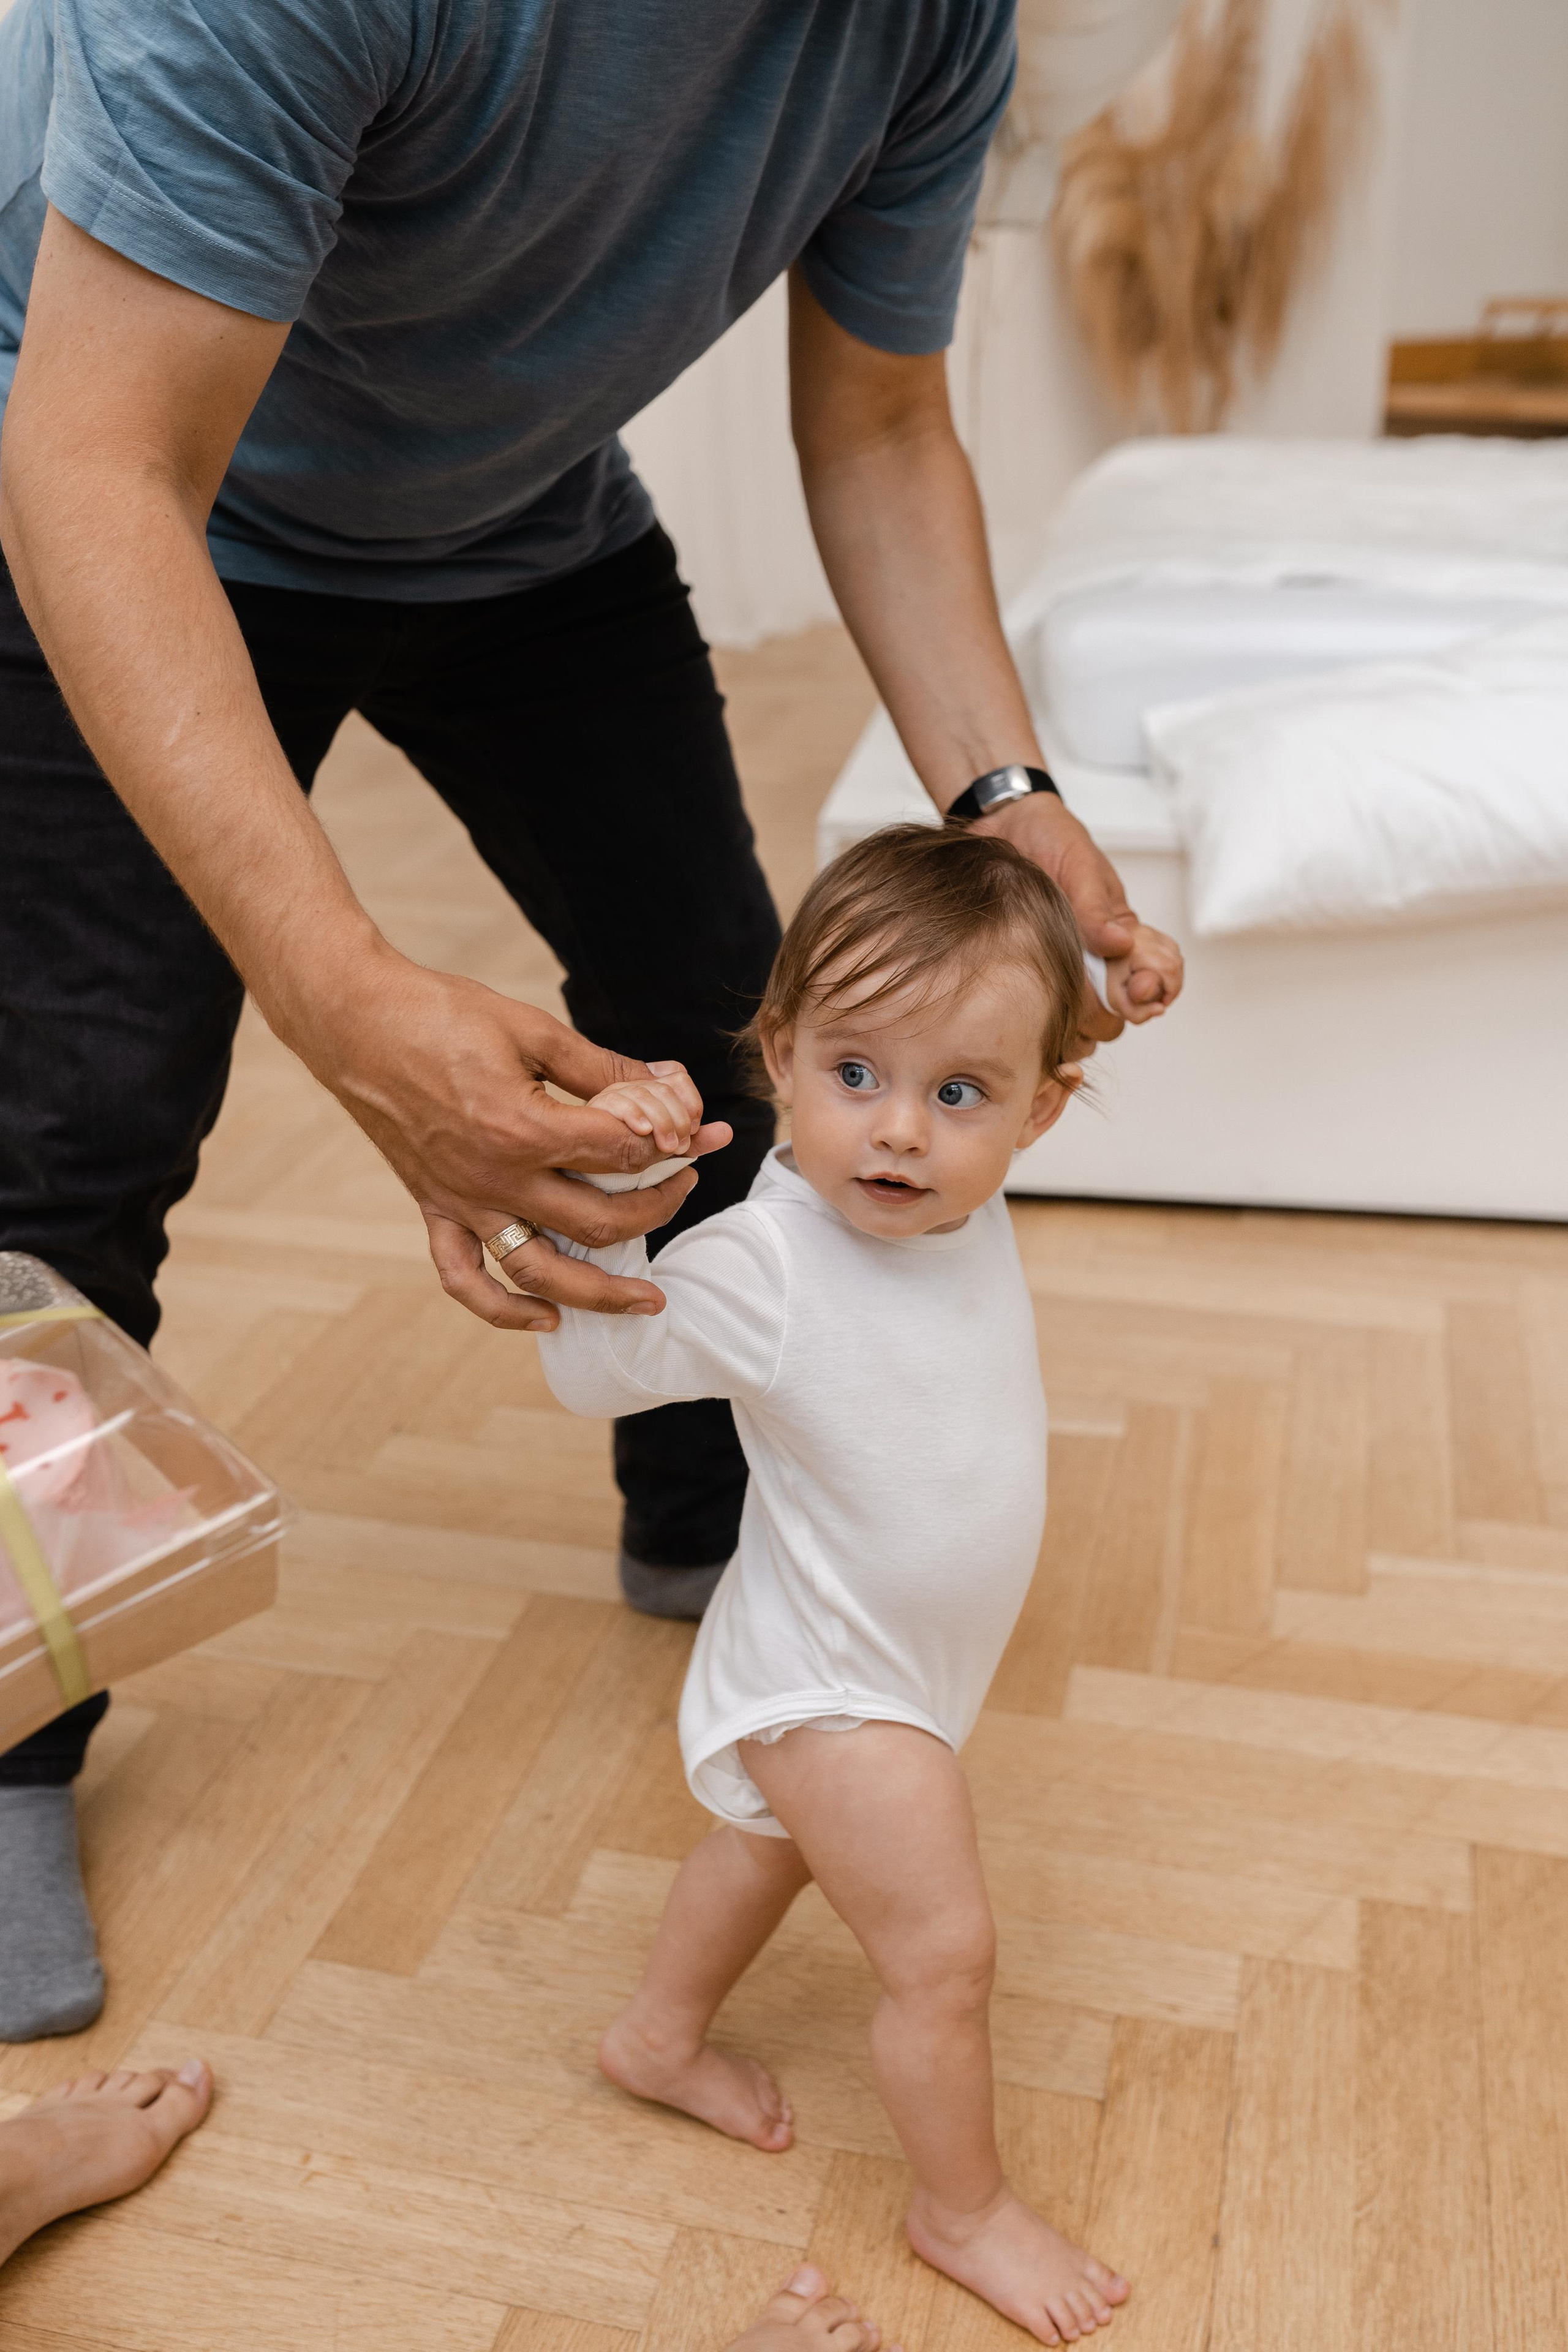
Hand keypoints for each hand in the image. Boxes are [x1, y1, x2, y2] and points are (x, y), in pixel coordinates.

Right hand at [293, 949, 730, 1332]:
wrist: (354, 1021)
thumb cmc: (441, 1013)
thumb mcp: (532, 1028)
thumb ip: (601, 1067)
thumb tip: (666, 1083)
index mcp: (524, 1128)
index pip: (621, 1154)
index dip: (671, 1143)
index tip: (700, 1134)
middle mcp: (495, 1178)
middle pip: (598, 1221)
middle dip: (656, 1208)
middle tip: (685, 1187)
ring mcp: (462, 1201)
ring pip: (541, 1272)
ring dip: (599, 1294)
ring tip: (646, 1302)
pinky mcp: (433, 1208)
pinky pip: (465, 1278)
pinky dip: (504, 1309)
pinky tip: (545, 1317)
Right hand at [587, 1062, 702, 1155]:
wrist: (593, 1157)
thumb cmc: (633, 1152)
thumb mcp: (669, 1147)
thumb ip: (696, 1140)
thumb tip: (727, 1132)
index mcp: (654, 1092)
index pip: (679, 1079)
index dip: (692, 1104)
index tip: (693, 1131)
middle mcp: (636, 1087)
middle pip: (666, 1089)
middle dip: (678, 1119)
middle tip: (679, 1147)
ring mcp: (616, 1093)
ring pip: (645, 1094)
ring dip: (661, 1122)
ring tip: (666, 1148)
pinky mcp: (598, 1104)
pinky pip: (618, 1101)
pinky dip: (634, 1115)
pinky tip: (643, 1131)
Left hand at [978, 792, 1183, 1045]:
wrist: (1003, 825)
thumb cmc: (1051, 839)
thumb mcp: (1080, 866)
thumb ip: (1097, 909)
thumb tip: (1120, 945)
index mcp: (1121, 934)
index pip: (1156, 976)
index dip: (1154, 991)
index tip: (1137, 991)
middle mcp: (1096, 959)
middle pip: (1119, 1014)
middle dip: (1114, 1016)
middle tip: (1092, 1000)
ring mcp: (1063, 970)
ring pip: (1081, 1024)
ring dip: (1076, 1025)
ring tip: (1056, 1008)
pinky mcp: (1029, 974)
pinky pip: (1042, 1014)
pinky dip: (1040, 1022)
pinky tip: (1026, 1011)